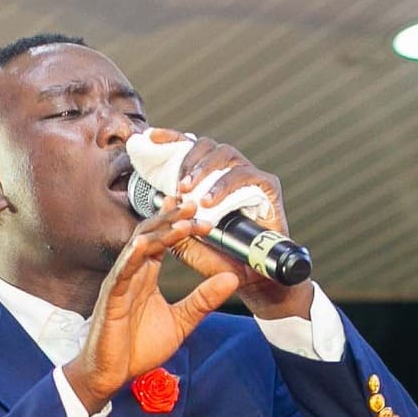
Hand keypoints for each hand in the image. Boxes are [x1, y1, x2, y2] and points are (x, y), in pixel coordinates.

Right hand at [62, 192, 239, 411]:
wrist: (111, 375)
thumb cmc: (137, 348)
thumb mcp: (181, 323)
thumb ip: (203, 300)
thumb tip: (231, 279)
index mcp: (147, 275)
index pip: (165, 240)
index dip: (182, 224)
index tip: (205, 215)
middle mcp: (133, 273)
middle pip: (152, 234)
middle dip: (173, 217)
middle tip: (196, 202)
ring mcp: (120, 283)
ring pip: (138, 247)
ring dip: (160, 231)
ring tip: (181, 218)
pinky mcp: (110, 299)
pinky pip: (121, 273)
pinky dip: (132, 257)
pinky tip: (144, 244)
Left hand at [164, 134, 313, 319]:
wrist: (252, 280)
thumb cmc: (222, 259)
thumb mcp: (188, 244)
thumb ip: (175, 223)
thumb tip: (165, 198)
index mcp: (211, 179)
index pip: (191, 149)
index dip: (171, 139)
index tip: (150, 136)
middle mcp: (230, 172)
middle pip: (208, 146)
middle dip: (189, 160)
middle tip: (178, 184)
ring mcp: (250, 176)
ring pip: (225, 155)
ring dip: (204, 171)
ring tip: (189, 193)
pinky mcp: (267, 186)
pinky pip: (244, 176)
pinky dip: (224, 187)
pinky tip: (210, 202)